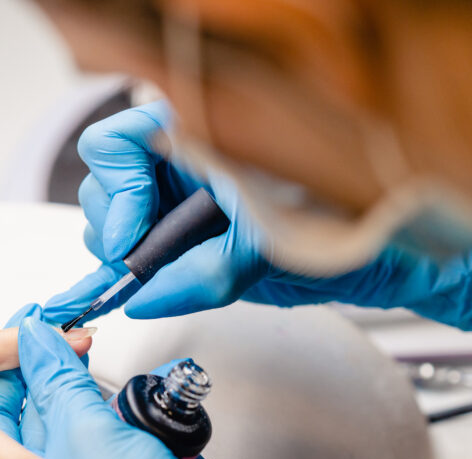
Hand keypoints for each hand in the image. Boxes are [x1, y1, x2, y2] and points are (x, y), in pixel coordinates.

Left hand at [0, 310, 379, 458]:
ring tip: (139, 407)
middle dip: (74, 390)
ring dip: (111, 418)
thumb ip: (55, 375)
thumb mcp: (86, 427)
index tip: (48, 333)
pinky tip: (158, 447)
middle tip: (91, 360)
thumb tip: (33, 336)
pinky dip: (132, 450)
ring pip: (78, 444)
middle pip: (35, 423)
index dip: (21, 359)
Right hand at [45, 100, 471, 330]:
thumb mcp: (276, 246)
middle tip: (144, 266)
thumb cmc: (353, 229)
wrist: (382, 261)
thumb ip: (207, 272)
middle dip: (118, 228)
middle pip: (107, 182)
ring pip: (114, 218)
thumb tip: (145, 295)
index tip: (132, 239)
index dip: (118, 190)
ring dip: (127, 254)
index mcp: (208, 133)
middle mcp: (188, 159)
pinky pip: (134, 248)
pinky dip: (128, 272)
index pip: (121, 141)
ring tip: (165, 277)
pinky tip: (136, 287)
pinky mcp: (185, 234)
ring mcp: (182, 197)